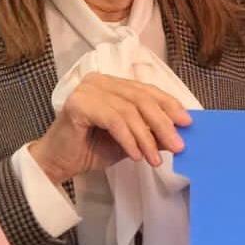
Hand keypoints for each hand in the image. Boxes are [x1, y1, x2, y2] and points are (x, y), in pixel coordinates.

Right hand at [28, 73, 191, 185]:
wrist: (57, 164)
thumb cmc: (90, 149)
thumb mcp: (130, 141)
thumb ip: (151, 133)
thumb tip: (179, 133)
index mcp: (112, 84)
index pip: (147, 90)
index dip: (169, 105)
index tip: (187, 123)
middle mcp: (99, 80)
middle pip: (141, 98)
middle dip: (163, 123)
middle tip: (178, 146)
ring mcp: (87, 89)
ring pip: (129, 110)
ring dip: (146, 137)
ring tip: (154, 159)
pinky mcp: (78, 104)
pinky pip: (113, 120)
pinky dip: (128, 139)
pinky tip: (136, 155)